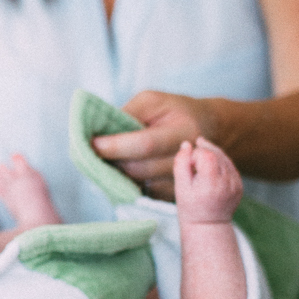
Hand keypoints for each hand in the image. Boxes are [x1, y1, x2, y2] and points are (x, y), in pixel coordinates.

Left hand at [91, 91, 217, 199]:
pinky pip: (141, 193)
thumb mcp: (153, 101)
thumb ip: (128, 114)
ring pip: (137, 185)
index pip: (145, 144)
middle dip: (109, 161)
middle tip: (89, 151)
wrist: (209, 131)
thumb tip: (99, 132)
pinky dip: (125, 182)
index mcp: (184, 131)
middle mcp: (187, 161)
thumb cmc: (175, 112)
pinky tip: (121, 169)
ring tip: (105, 158)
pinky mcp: (173, 197)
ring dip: (115, 174)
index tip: (91, 143)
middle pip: (138, 169)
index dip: (116, 146)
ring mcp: (182, 183)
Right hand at [173, 138, 242, 223]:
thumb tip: (186, 144)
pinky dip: (220, 163)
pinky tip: (210, 169)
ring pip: (224, 157)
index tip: (187, 167)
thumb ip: (181, 163)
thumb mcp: (180, 187)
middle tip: (192, 159)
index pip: (206, 154)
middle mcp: (227, 182)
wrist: (208, 226)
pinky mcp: (239, 185)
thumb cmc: (190, 207)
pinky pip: (230, 166)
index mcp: (211, 183)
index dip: (194, 155)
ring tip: (199, 161)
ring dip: (212, 155)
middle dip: (203, 152)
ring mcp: (236, 183)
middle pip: (216, 153)